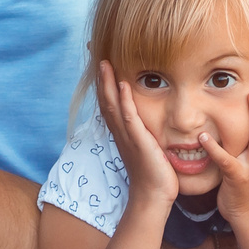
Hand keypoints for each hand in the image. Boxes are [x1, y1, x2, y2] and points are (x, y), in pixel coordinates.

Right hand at [97, 61, 178, 209]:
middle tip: (94, 52)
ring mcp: (127, 137)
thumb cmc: (153, 172)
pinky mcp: (139, 142)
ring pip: (112, 106)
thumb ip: (142, 130)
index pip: (108, 101)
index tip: (99, 60)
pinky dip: (124, 101)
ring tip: (104, 63)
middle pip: (104, 99)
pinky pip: (129, 119)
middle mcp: (120, 132)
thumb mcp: (146, 146)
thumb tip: (145, 116)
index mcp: (121, 131)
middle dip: (100, 76)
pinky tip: (122, 85)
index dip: (102, 81)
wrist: (153, 195)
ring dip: (107, 83)